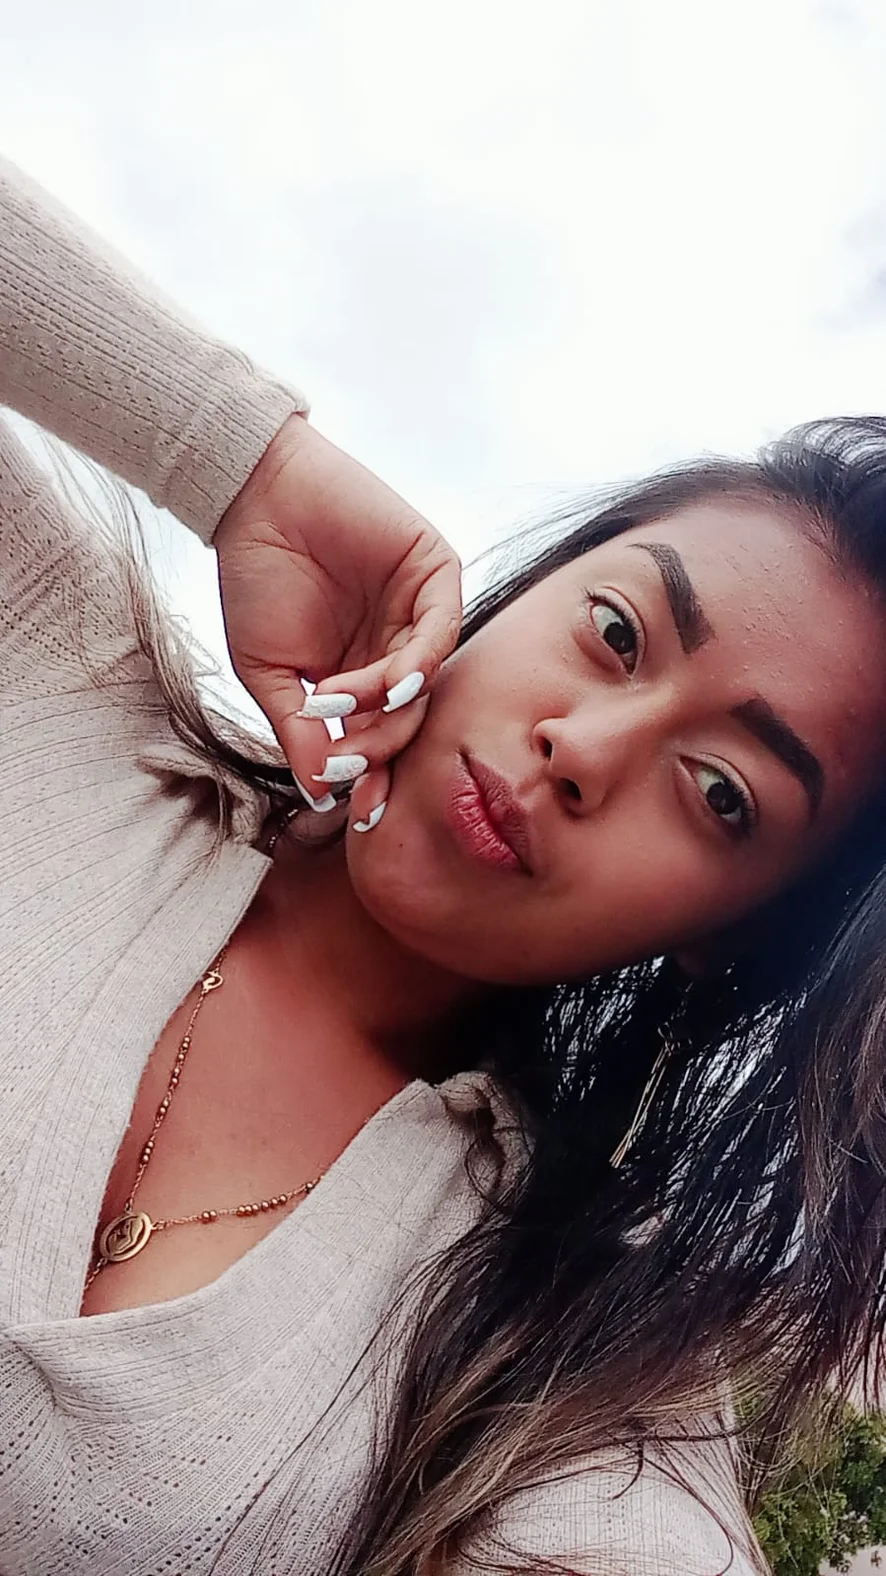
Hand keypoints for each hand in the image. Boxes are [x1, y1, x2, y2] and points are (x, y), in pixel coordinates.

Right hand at [213, 414, 461, 824]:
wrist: (253, 498)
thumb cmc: (254, 579)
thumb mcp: (269, 673)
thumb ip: (298, 732)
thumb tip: (321, 792)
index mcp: (360, 677)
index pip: (378, 737)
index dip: (370, 777)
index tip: (356, 814)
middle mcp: (397, 650)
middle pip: (409, 718)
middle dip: (382, 750)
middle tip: (351, 766)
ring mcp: (420, 614)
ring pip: (425, 682)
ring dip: (389, 708)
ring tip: (342, 708)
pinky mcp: (435, 574)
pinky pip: (440, 631)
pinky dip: (416, 664)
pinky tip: (386, 684)